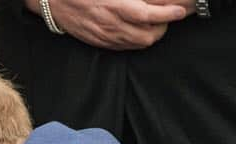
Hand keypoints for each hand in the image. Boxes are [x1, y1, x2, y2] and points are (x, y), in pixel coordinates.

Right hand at [28, 0, 189, 49]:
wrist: (55, 1)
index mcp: (114, 6)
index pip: (149, 15)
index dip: (168, 14)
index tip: (180, 10)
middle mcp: (111, 25)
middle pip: (149, 35)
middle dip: (163, 27)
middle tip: (169, 15)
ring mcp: (106, 36)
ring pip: (139, 44)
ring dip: (152, 35)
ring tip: (157, 23)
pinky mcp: (100, 42)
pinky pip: (126, 47)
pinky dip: (137, 40)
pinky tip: (139, 30)